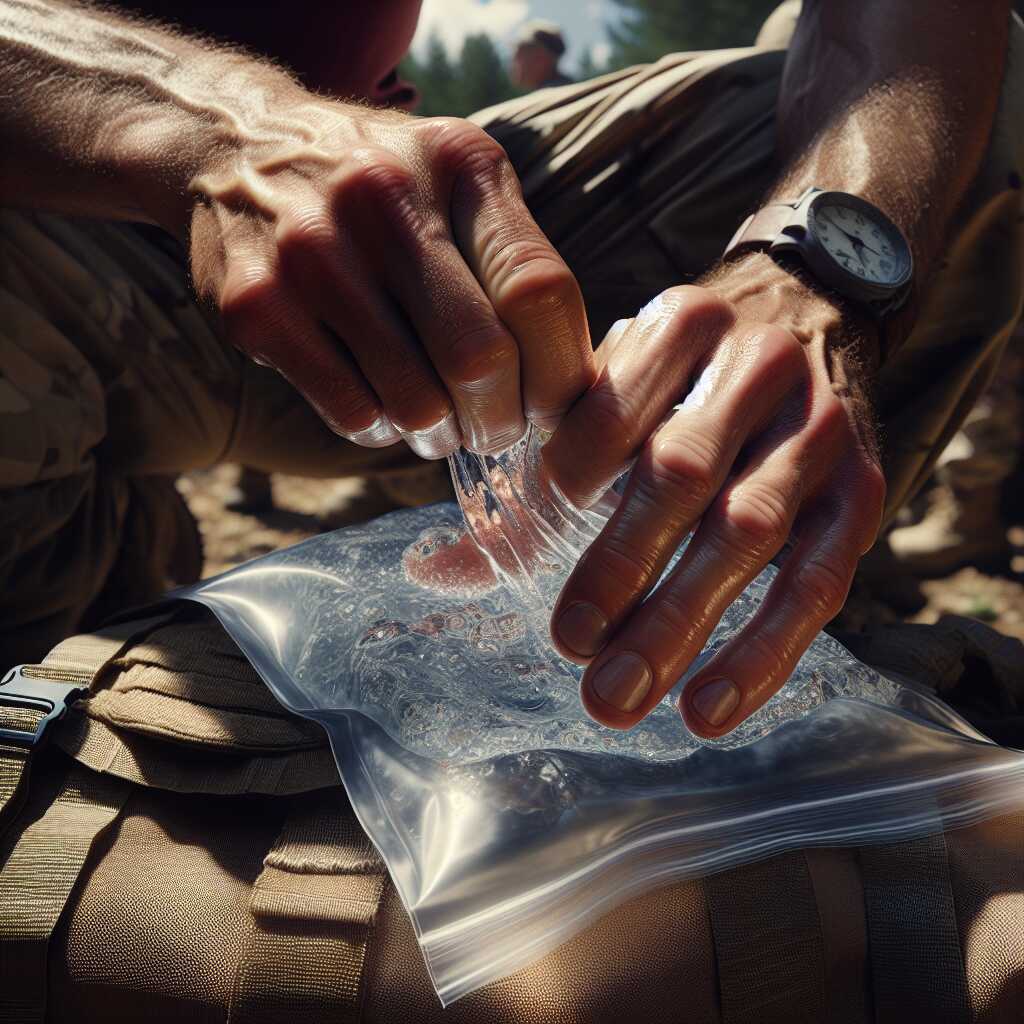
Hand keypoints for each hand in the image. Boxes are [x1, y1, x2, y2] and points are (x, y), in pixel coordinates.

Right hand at [186, 102, 593, 456]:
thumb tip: (569, 386)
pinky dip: (380, 430)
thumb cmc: (381, 188)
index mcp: (459, 163)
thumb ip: (516, 261)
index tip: (551, 407)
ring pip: (416, 402)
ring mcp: (311, 253)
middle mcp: (383, 197)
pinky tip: (381, 407)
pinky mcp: (256, 307)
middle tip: (493, 429)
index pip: (540, 293)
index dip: (559, 375)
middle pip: (479, 359)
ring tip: (438, 422)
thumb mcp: (458, 182)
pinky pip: (351, 412)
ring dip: (439, 435)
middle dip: (498, 421)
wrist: (237, 147)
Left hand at [543, 253, 885, 737]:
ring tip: (618, 698)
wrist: (813, 330)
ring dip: (680, 621)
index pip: (614, 406)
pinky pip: (818, 584)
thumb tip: (433, 572)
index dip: (570, 479)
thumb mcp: (616, 395)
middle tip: (568, 647)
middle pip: (682, 473)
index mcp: (681, 325)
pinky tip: (708, 709)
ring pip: (750, 531)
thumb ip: (536, 476)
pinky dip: (762, 652)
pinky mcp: (862, 492)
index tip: (529, 546)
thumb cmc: (685, 383)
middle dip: (620, 566)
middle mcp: (758, 366)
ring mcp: (818, 430)